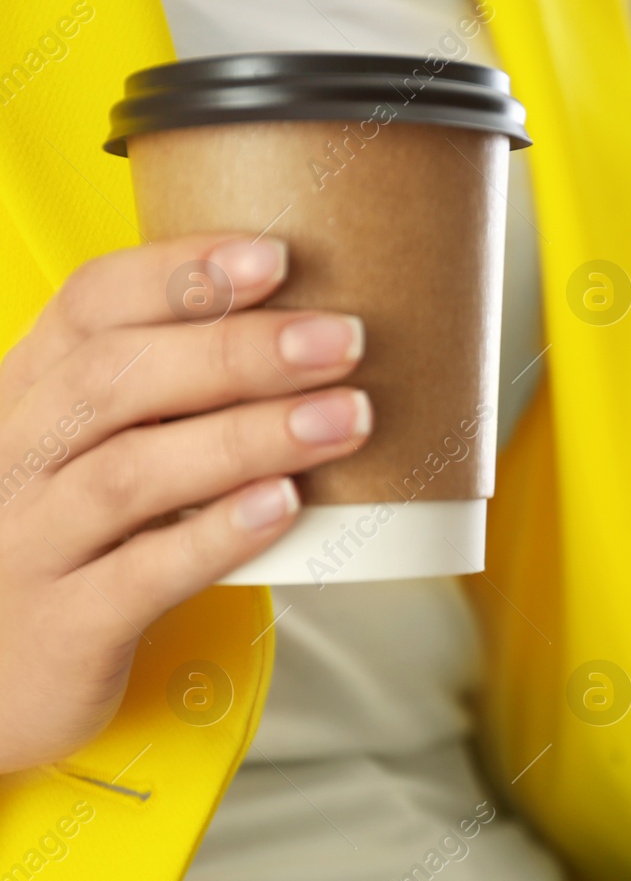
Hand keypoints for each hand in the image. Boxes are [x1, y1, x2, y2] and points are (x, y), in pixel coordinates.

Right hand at [0, 234, 370, 771]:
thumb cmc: (69, 545)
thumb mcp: (87, 453)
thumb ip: (162, 397)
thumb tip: (312, 341)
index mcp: (23, 396)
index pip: (87, 305)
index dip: (180, 273)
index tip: (275, 255)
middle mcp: (14, 458)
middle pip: (119, 380)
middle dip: (239, 351)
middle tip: (342, 339)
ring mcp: (29, 543)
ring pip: (133, 473)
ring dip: (248, 437)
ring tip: (347, 418)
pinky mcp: (65, 624)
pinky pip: (142, 573)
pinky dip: (217, 534)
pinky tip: (285, 506)